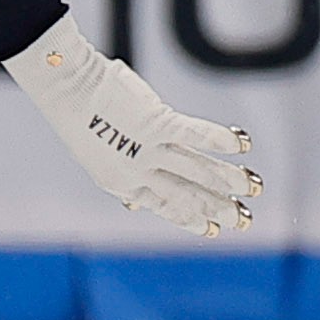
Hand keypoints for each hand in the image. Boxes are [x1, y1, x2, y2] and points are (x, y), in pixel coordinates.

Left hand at [2, 14, 263, 236]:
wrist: (64, 89)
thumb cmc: (78, 118)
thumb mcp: (97, 159)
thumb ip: (122, 180)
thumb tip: (133, 205)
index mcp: (120, 183)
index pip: (164, 207)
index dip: (190, 219)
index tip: (212, 230)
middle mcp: (137, 171)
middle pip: (187, 194)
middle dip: (218, 207)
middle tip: (244, 219)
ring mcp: (148, 148)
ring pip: (199, 169)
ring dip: (231, 179)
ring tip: (255, 186)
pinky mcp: (156, 123)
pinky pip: (196, 135)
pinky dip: (221, 140)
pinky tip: (243, 144)